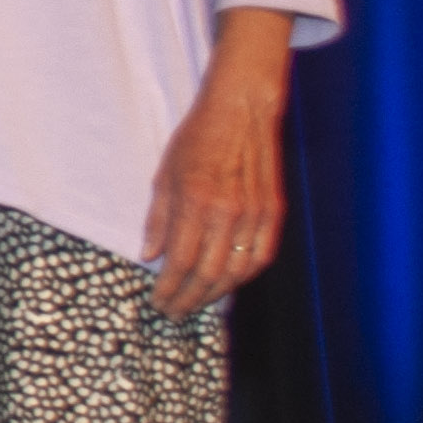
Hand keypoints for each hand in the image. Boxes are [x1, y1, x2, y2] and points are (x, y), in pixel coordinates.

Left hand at [143, 10, 295, 316]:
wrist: (242, 110)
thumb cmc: (197, 139)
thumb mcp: (164, 174)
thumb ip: (157, 219)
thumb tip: (149, 256)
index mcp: (195, 201)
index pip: (179, 261)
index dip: (168, 288)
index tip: (158, 302)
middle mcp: (227, 212)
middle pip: (208, 274)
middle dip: (188, 300)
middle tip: (174, 312)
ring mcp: (254, 214)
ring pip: (236, 272)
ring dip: (215, 294)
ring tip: (197, 303)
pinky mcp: (273, 211)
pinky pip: (260, 257)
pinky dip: (244, 277)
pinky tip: (228, 284)